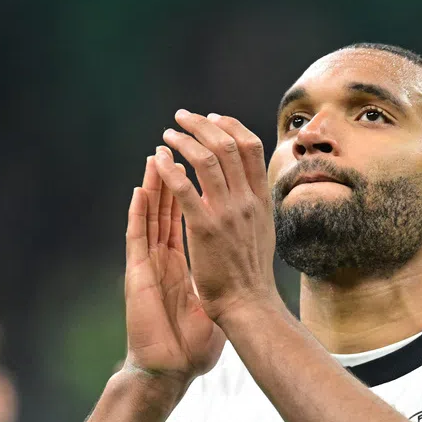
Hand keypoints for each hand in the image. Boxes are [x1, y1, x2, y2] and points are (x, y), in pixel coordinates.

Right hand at [124, 154, 224, 382]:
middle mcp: (163, 257)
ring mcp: (149, 264)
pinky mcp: (138, 274)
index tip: (206, 165)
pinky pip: (138, 234)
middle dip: (175, 174)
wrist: (171, 367)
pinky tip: (142, 188)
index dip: (193, 190)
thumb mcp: (213, 306)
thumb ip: (221, 287)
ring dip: (155, 182)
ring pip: (150, 214)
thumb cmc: (193, 344)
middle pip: (167, 206)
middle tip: (180, 146)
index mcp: (181, 262)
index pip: (187, 217)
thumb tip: (244, 279)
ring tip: (159, 153)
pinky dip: (139, 209)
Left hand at [154, 110, 278, 322]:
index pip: (251, 148)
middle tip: (183, 117)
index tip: (213, 119)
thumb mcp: (262, 231)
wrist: (249, 304)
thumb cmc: (251, 274)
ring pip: (207, 159)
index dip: (231, 126)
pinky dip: (169, 169)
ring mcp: (227, 213)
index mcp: (261, 200)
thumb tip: (244, 185)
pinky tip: (159, 160)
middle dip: (202, 124)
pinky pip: (184, 188)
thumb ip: (252, 206)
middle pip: (228, 145)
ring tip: (167, 135)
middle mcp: (247, 201)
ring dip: (183, 140)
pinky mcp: (205, 228)